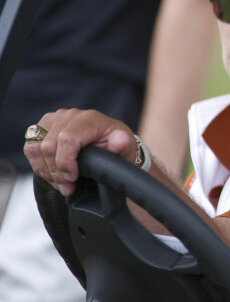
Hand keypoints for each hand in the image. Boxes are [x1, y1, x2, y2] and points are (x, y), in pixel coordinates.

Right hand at [23, 109, 138, 195]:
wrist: (109, 143)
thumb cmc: (117, 145)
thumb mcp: (126, 147)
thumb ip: (122, 144)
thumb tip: (120, 141)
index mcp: (90, 118)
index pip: (66, 138)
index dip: (65, 162)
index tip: (73, 178)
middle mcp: (69, 115)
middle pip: (48, 146)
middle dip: (56, 171)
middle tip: (67, 186)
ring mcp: (54, 120)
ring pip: (35, 148)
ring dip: (46, 171)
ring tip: (61, 183)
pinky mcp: (42, 128)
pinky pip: (30, 148)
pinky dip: (39, 166)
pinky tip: (52, 175)